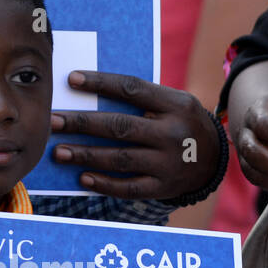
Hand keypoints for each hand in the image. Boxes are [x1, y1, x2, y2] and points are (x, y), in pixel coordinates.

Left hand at [50, 70, 218, 200]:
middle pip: (120, 126)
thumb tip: (91, 93)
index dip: (100, 83)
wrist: (215, 161)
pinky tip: (83, 178)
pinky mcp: (163, 187)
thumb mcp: (175, 103)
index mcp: (175, 104)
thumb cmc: (182, 124)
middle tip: (53, 121)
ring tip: (58, 151)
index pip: (132, 89)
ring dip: (86, 155)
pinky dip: (105, 184)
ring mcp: (169, 163)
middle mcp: (173, 133)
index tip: (71, 80)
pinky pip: (129, 187)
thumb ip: (143, 100)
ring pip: (120, 158)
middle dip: (82, 123)